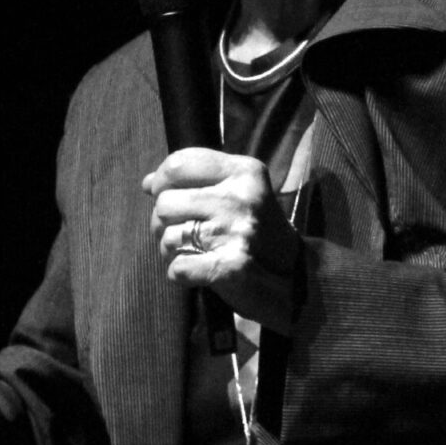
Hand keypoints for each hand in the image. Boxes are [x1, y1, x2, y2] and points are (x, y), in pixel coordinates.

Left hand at [144, 149, 300, 332]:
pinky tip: (200, 273)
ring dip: (173, 251)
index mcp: (245, 172)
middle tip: (187, 234)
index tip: (164, 195)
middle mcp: (241, 199)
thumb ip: (198, 182)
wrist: (297, 280)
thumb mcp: (240, 195)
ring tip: (197, 253)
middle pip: (164, 203)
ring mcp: (236, 233)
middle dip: (164, 223)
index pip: (178, 164)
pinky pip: (177, 268)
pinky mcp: (230, 266)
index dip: (161, 182)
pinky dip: (181, 275)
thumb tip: (148, 183)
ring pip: (167, 237)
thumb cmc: (259, 235)